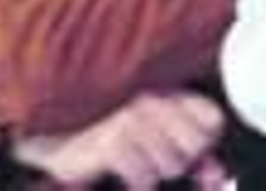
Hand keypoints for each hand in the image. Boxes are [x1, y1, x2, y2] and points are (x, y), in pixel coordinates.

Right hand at [9, 91, 226, 189]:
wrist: (48, 131)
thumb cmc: (99, 128)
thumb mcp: (150, 135)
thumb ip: (189, 153)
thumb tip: (217, 177)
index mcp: (161, 86)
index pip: (212, 120)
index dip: (204, 142)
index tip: (188, 146)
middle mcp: (148, 97)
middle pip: (193, 148)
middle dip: (177, 161)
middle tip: (150, 151)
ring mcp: (130, 119)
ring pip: (170, 166)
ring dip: (151, 171)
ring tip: (129, 156)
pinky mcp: (112, 142)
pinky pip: (144, 177)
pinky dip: (132, 179)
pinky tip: (115, 164)